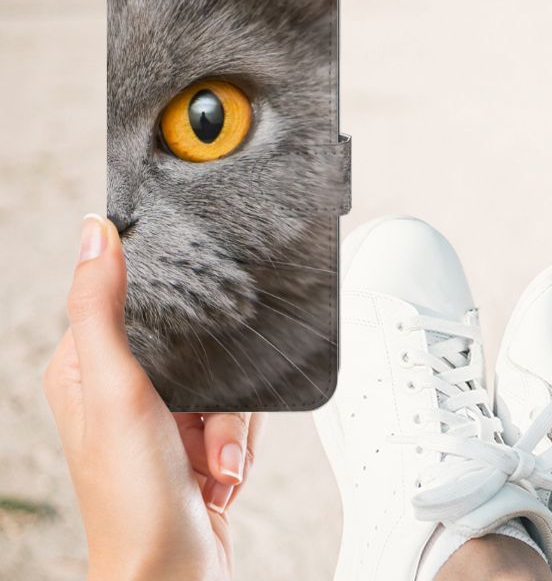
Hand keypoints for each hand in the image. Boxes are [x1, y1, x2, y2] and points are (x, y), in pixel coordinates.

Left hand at [44, 215, 263, 580]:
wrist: (173, 574)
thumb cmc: (133, 499)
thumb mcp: (116, 390)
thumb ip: (102, 309)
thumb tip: (95, 232)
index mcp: (85, 370)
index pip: (132, 303)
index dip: (172, 309)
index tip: (198, 318)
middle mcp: (123, 391)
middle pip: (195, 344)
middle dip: (218, 389)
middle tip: (207, 425)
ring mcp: (162, 419)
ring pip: (225, 380)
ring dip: (231, 425)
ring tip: (215, 461)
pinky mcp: (196, 443)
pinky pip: (239, 415)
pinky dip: (239, 445)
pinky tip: (222, 473)